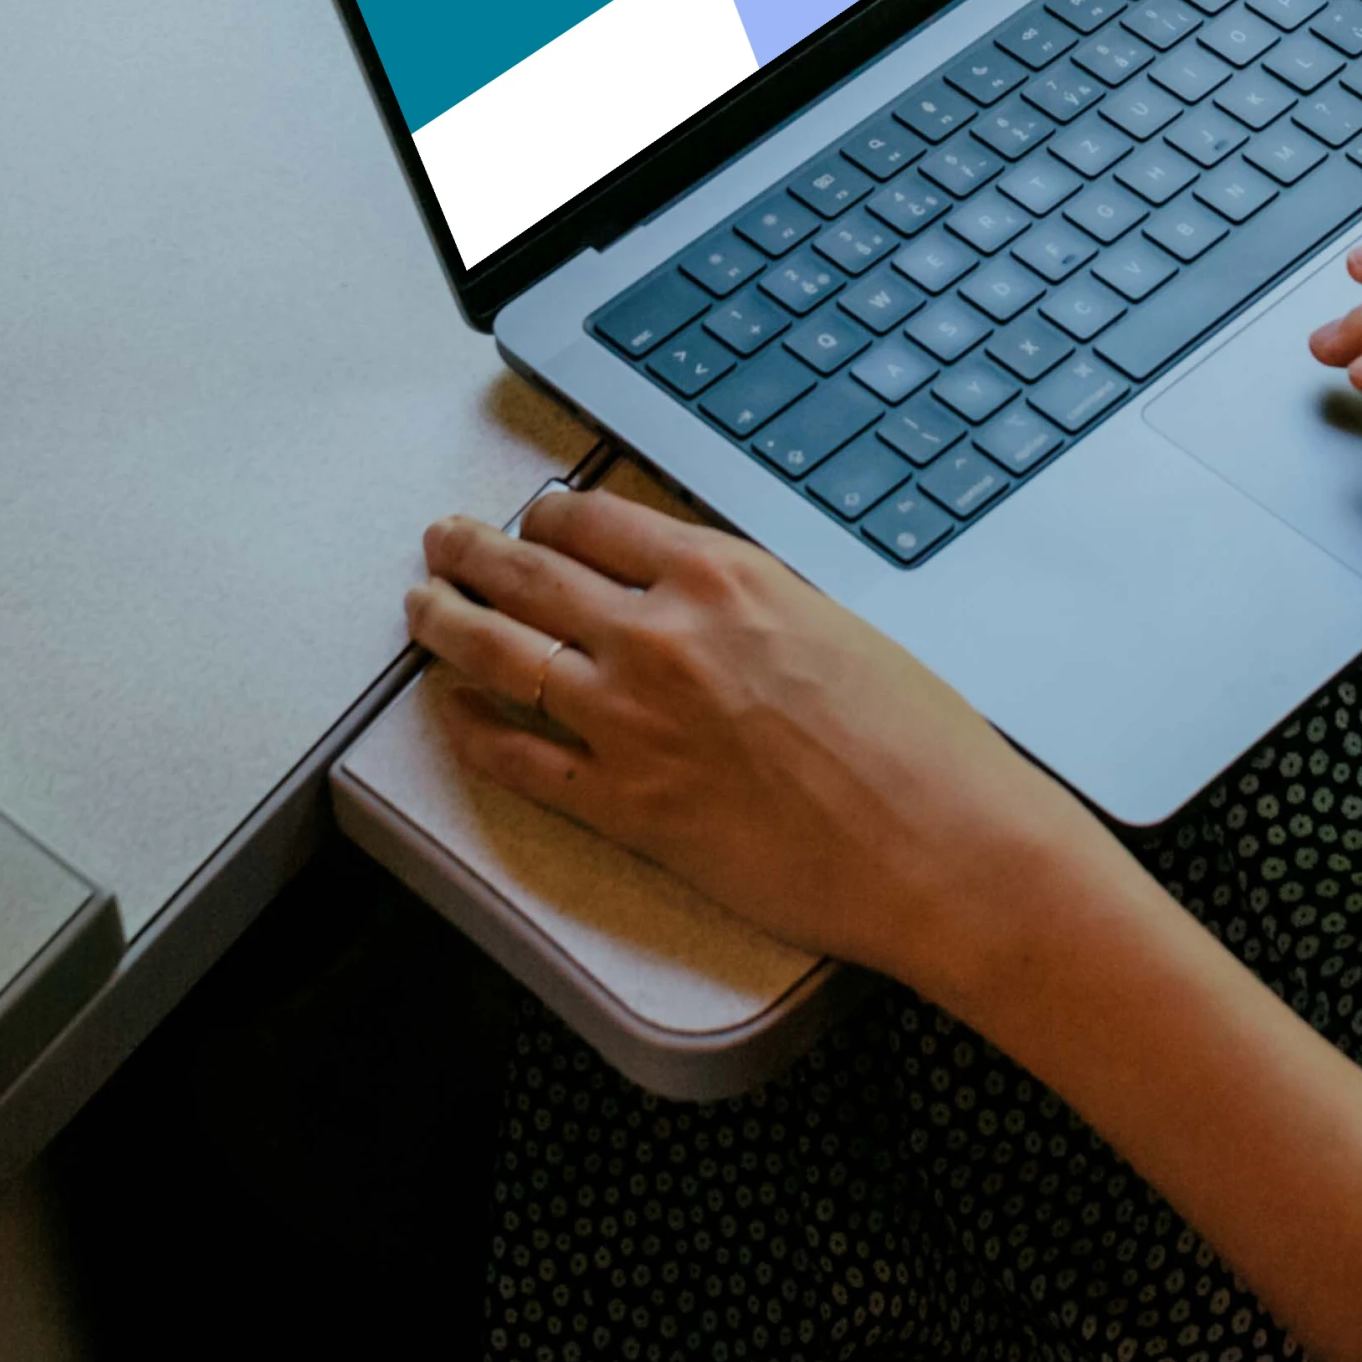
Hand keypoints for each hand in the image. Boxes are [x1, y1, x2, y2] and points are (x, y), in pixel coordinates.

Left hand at [406, 488, 1116, 1001]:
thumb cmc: (915, 739)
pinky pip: (521, 762)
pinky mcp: (627, 809)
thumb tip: (693, 594)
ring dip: (448, 626)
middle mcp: (660, 636)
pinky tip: (451, 716)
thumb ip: (747, 600)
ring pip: (501, 657)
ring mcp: (632, 724)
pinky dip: (473, 735)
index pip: (594, 522)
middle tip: (442, 543)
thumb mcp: (830, 619)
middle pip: (528, 577)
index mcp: (720, 576)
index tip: (531, 518)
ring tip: (422, 610)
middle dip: (471, 554)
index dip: (546, 517)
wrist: (939, 844)